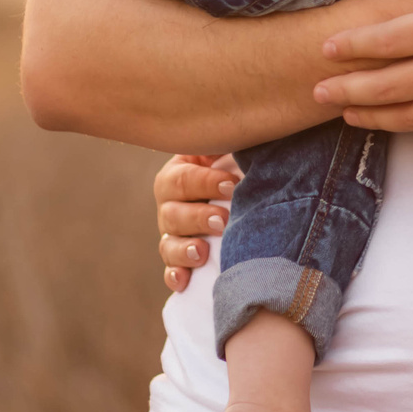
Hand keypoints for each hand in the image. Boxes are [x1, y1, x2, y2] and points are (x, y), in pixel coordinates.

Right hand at [155, 153, 239, 293]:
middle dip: (198, 217)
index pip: (184, 178)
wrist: (241, 193)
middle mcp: (170, 205)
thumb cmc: (236, 165)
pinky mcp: (180, 259)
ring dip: (183, 250)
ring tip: (201, 253)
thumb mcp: (230, 148)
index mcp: (178, 174)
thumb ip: (231, 142)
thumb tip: (244, 129)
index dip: (206, 182)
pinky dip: (175, 276)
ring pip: (168, 244)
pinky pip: (171, 270)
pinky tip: (183, 281)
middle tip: (223, 220)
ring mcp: (172, 234)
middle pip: (172, 213)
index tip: (234, 184)